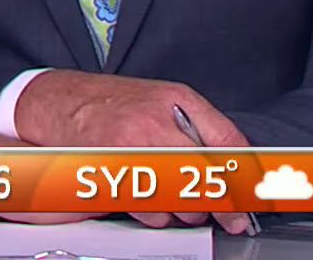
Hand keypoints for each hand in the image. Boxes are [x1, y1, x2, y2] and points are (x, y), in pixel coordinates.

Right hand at [14, 73, 256, 236]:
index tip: (252, 200)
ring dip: (188, 211)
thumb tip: (241, 163)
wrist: (61, 100)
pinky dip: (158, 214)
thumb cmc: (116, 101)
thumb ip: (207, 125)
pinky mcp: (111, 174)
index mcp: (177, 101)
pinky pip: (149, 209)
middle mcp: (154, 124)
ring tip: (183, 202)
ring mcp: (131, 149)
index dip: (245, 179)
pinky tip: (155, 201)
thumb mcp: (169, 98)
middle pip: (205, 178)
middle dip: (220, 204)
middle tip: (225, 214)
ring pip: (179, 200)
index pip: (227, 145)